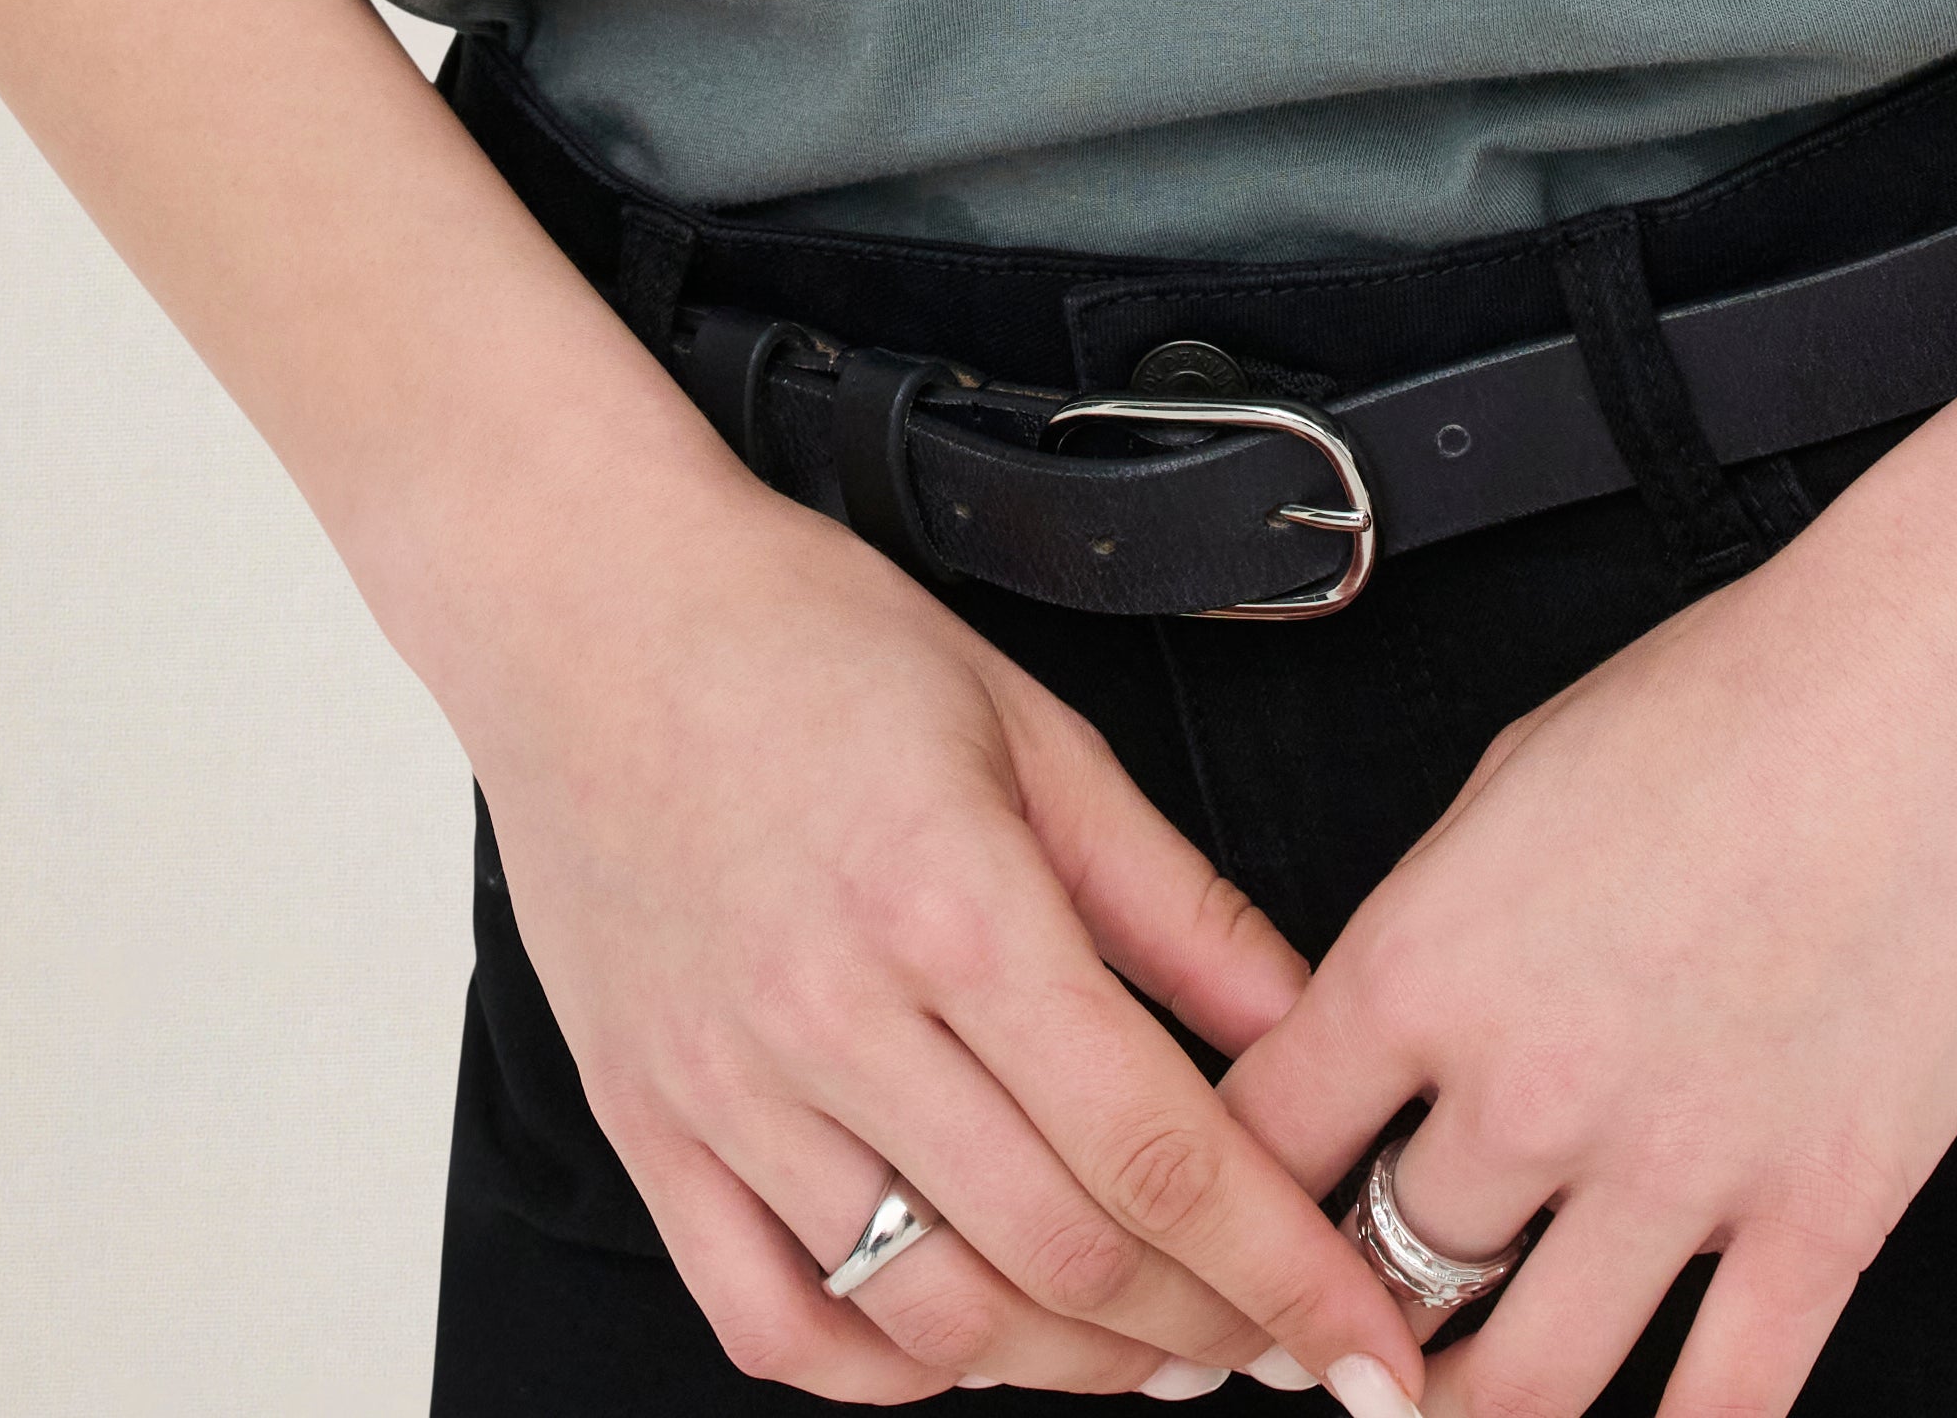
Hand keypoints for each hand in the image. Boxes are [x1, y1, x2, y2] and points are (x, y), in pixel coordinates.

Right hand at [446, 432, 1430, 1406]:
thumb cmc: (810, 643)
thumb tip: (1305, 1028)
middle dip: (1204, 1330)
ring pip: (928, 1319)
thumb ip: (1177, 904)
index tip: (1362, 1333)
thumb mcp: (1036, 733)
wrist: (594, 613)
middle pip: (1062, 1257)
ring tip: (1147, 1345)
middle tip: (1276, 1338)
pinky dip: (883, 1374)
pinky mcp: (651, 1130)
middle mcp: (839, 1020)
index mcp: (957, 906)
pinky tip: (960, 1341)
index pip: (1155, 1150)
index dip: (1281, 1269)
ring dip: (1066, 1365)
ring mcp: (732, 1092)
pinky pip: (770, 1323)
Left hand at [1215, 503, 1956, 1417]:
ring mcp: (1676, 1173)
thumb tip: (1400, 1036)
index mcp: (1430, 962)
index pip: (1259, 1147)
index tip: (1233, 1244)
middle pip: (1380, 1277)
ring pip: (1522, 1385)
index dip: (1230, 1209)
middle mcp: (1532, 1090)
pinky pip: (1718, 1406)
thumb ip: (1438, 926)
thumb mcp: (1515, 772)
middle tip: (1355, 1328)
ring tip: (1456, 1401)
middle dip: (1357, 1309)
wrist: (1939, 685)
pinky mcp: (1818, 1219)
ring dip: (1467, 1408)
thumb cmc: (1744, 690)